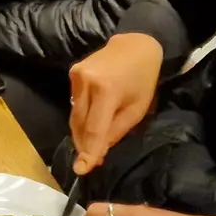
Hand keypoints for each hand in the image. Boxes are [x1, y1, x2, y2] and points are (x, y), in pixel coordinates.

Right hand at [67, 34, 164, 174]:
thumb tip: (98, 152)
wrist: (135, 45)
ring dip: (81, 133)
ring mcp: (76, 75)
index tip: (81, 170)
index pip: (93, 129)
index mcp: (107, 91)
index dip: (87, 152)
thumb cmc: (143, 79)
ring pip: (74, 115)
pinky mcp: (72, 72)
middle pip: (79, 124)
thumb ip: (117, 131)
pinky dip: (81, 117)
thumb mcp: (137, 109)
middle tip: (91, 162)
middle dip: (83, 145)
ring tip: (90, 146)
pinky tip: (90, 122)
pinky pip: (74, 103)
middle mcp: (86, 82)